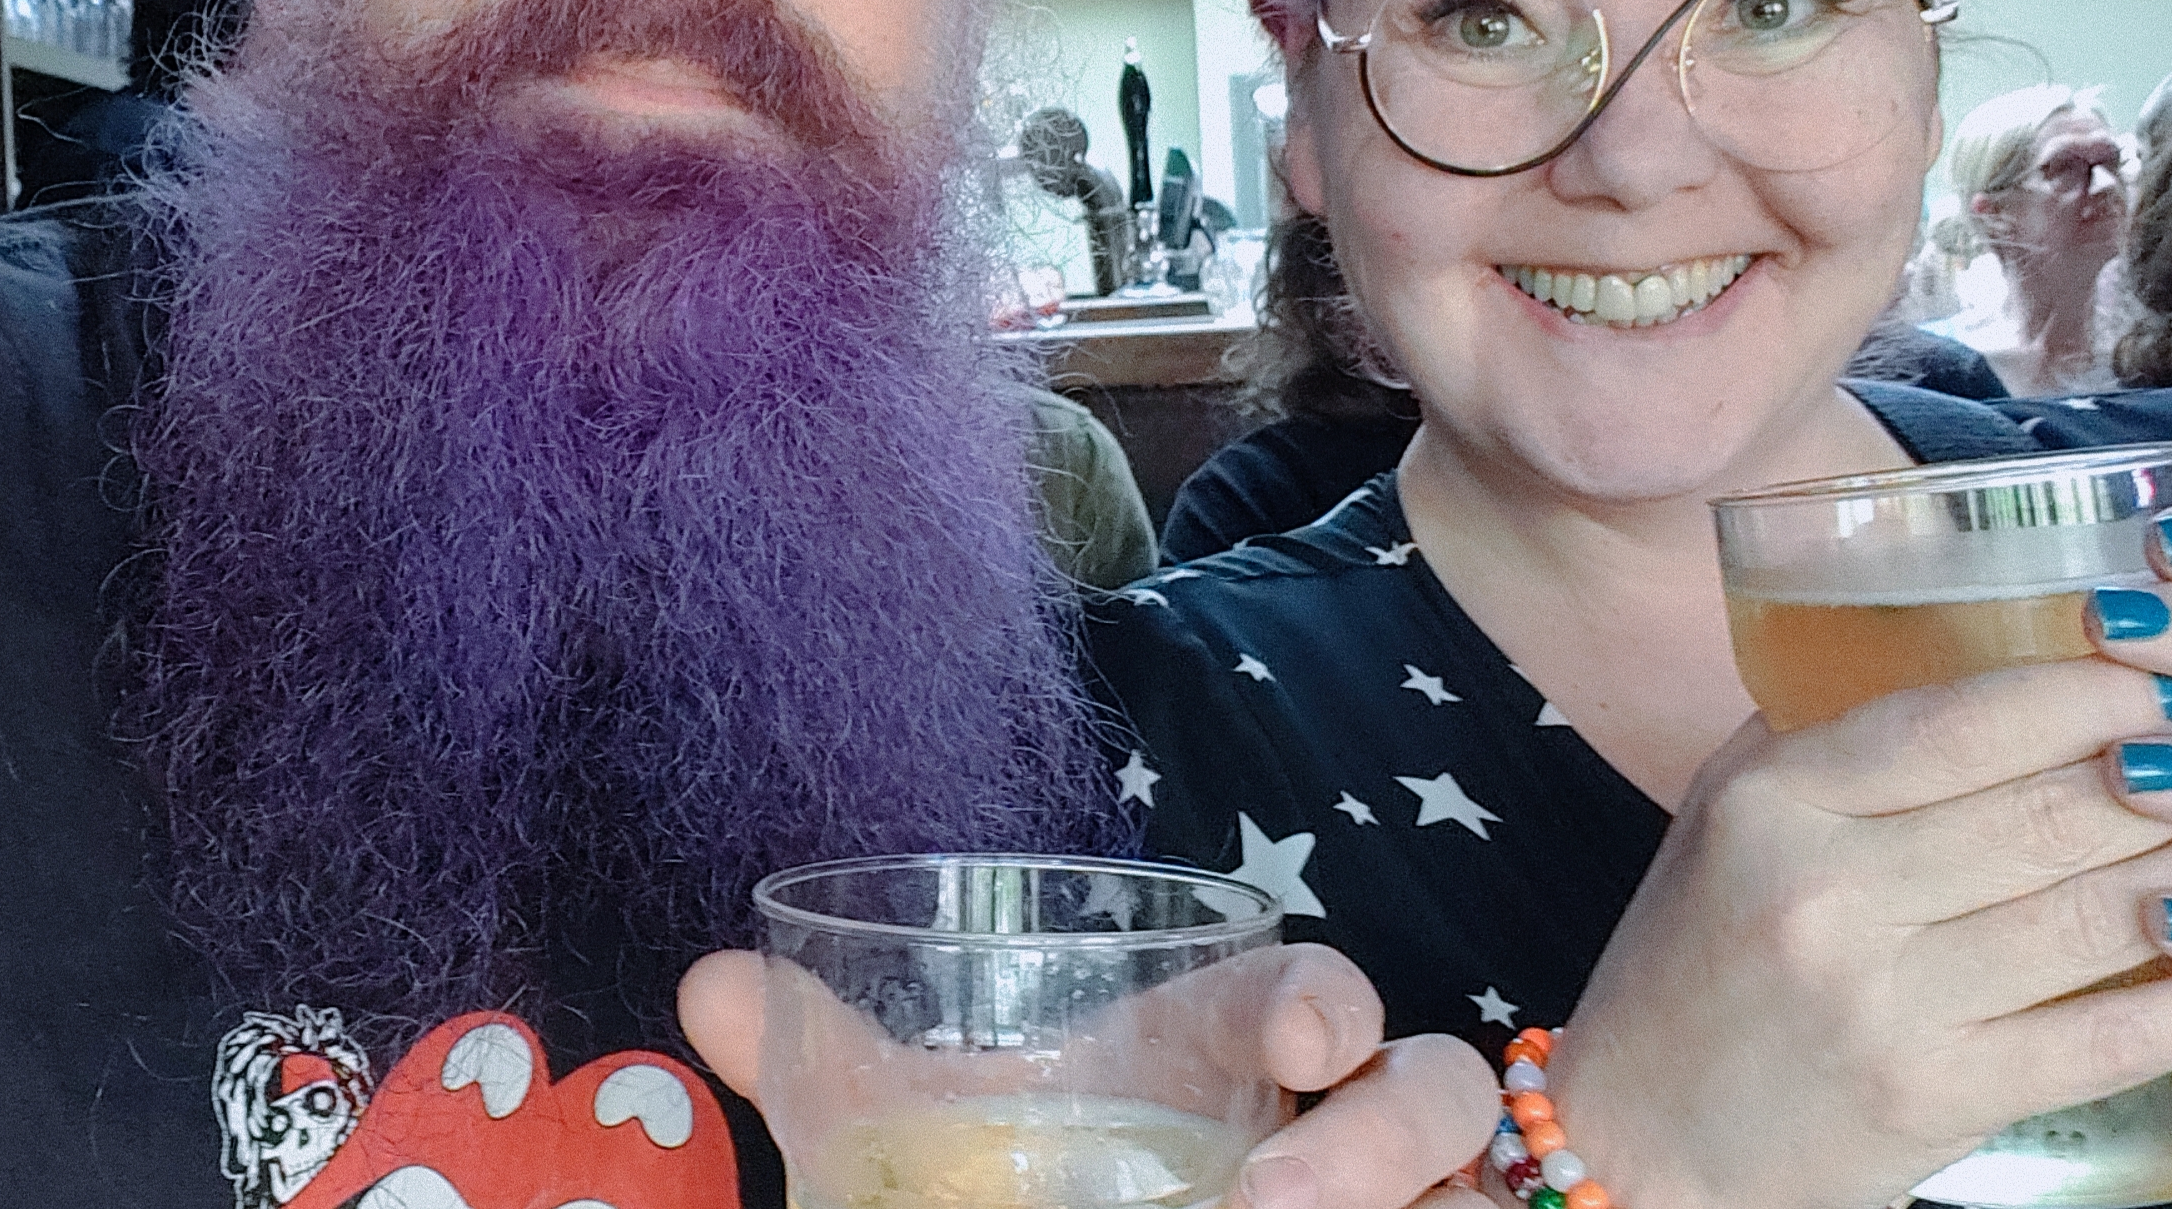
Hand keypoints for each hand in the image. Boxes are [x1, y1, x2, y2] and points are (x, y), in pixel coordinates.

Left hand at [679, 941, 1498, 1208]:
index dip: (1332, 1000)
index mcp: (1244, 1053)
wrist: (1153, 1206)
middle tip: (1276, 1197)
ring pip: (1466, 1191)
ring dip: (1386, 1191)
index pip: (1325, 995)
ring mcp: (1402, 1200)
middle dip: (1393, 1131)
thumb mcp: (949, 1128)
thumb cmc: (1067, 1172)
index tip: (1309, 1029)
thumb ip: (833, 1066)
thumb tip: (705, 984)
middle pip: (1441, 1091)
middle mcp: (1349, 1126)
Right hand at [1548, 651, 2171, 1208]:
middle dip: (2166, 774)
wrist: (1643, 1143)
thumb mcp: (1721, 822)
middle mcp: (1825, 893)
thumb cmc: (1690, 965)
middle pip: (2045, 812)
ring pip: (2090, 916)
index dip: (2081, 691)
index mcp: (1774, 803)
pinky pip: (2097, 1038)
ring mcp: (1883, 1002)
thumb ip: (1818, 739)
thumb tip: (1938, 641)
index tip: (2158, 670)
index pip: (1958, 722)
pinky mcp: (1934, 1099)